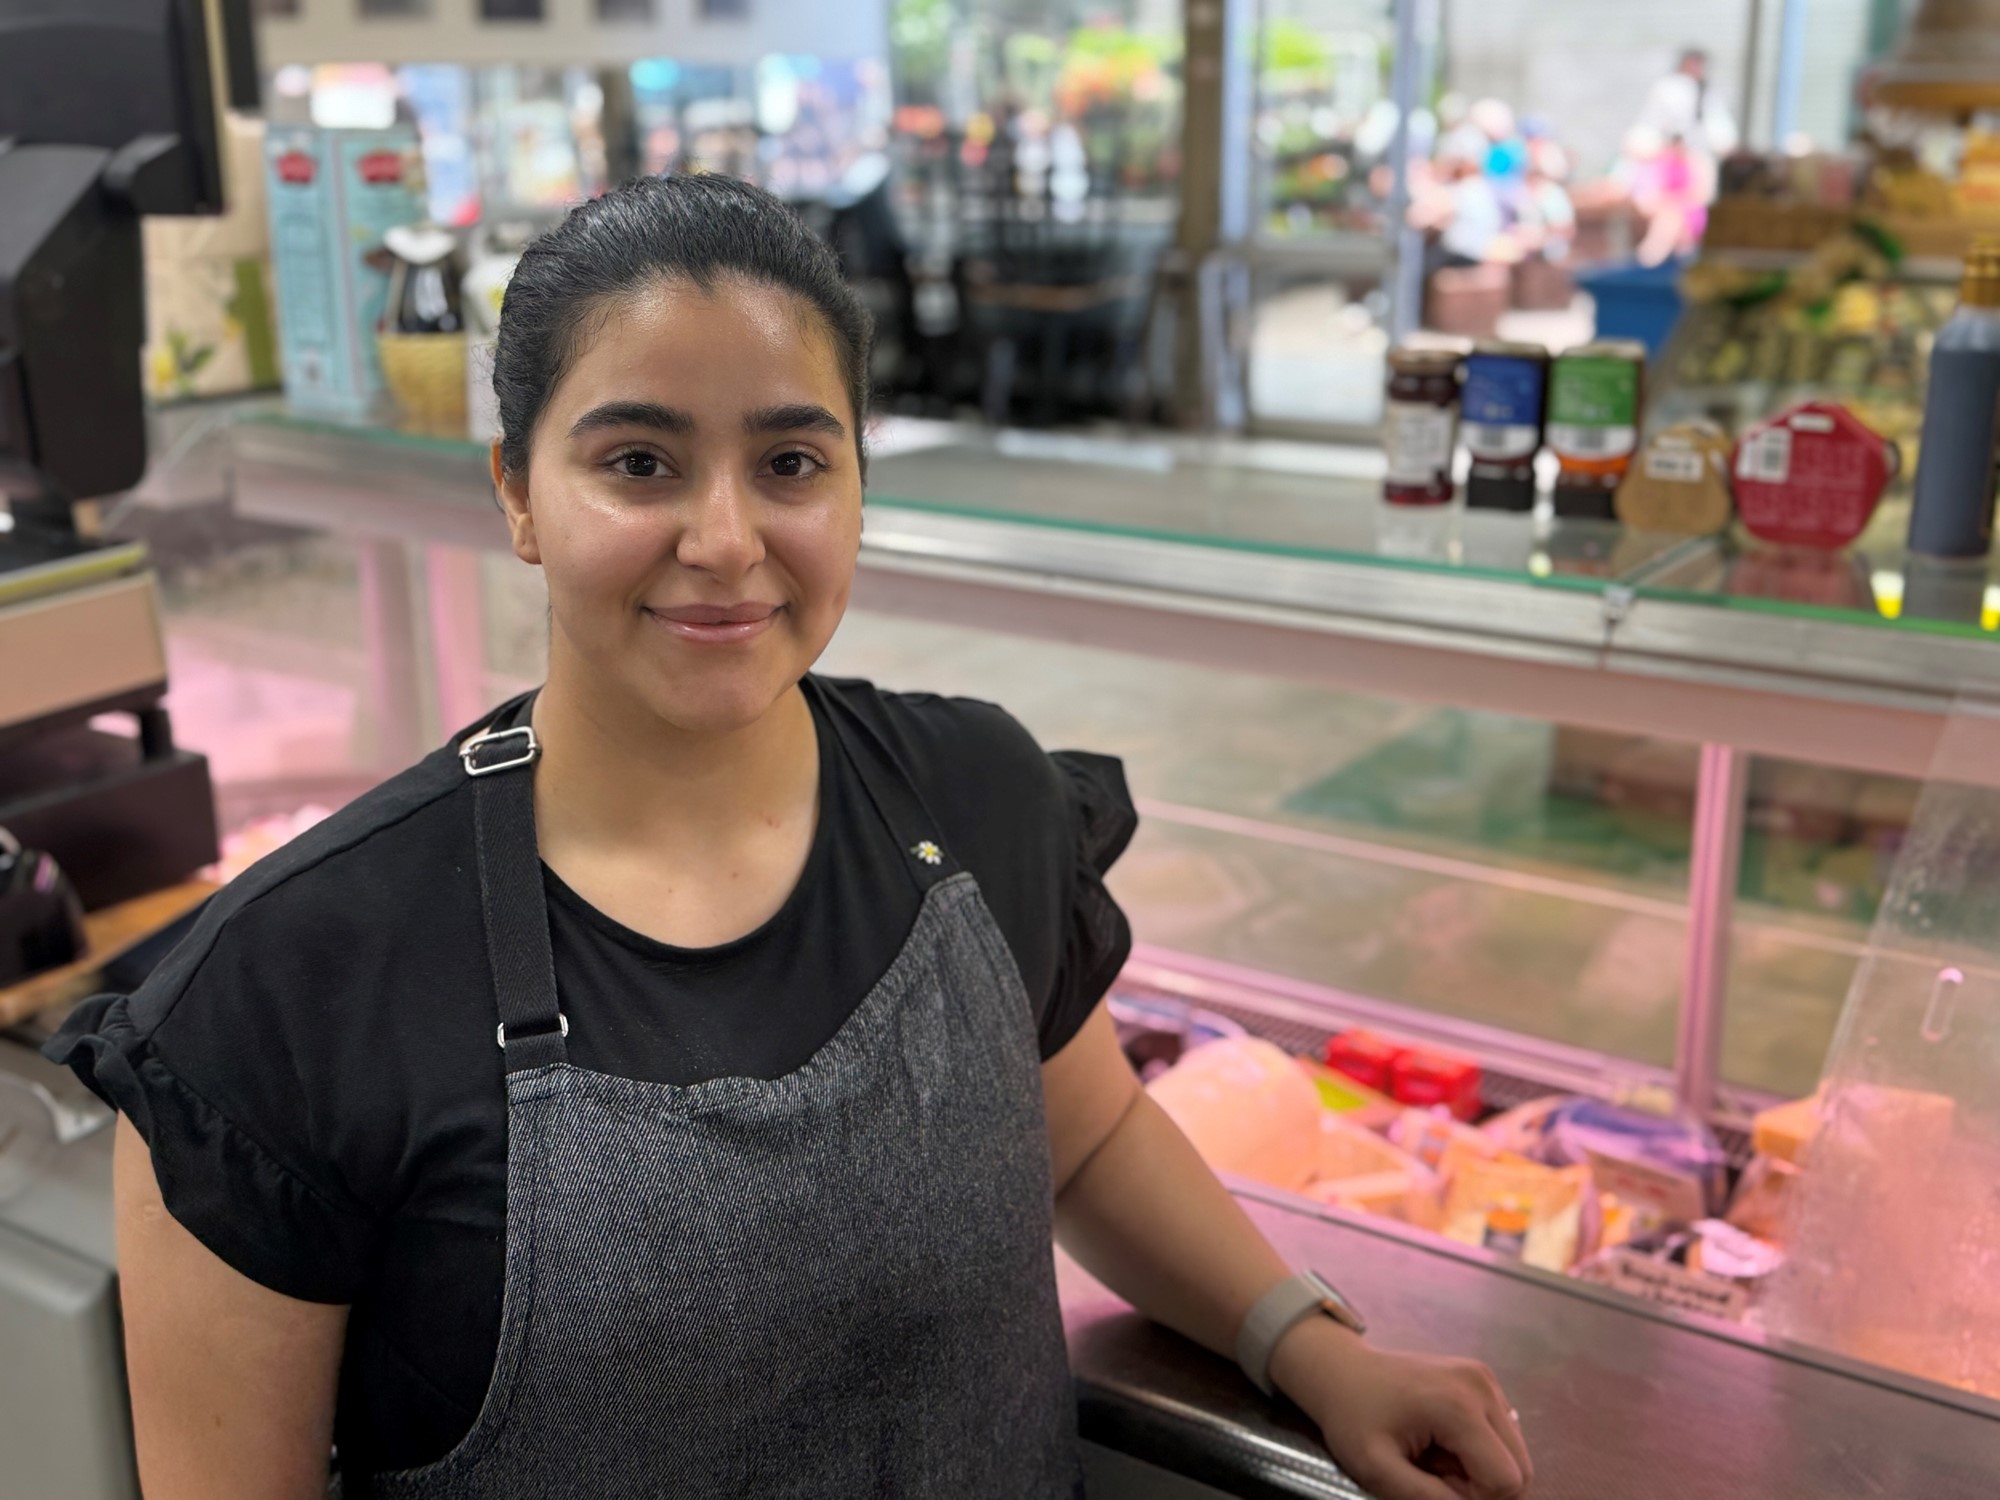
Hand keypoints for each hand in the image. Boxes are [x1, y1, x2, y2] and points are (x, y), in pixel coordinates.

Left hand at [1269, 1317, 1531, 1499]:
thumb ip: (1426, 1498)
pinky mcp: (1482, 1379)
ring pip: (1514, 1453)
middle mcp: (1482, 1386)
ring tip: (1435, 1457)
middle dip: (1482, 1486)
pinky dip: (1481, 1449)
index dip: (1475, 1498)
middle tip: (1435, 1476)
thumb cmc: (1353, 1418)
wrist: (1341, 1371)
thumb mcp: (1377, 1469)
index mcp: (1459, 1406)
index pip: (1506, 1480)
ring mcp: (1485, 1378)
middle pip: (1519, 1468)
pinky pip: (1503, 1434)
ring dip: (1482, 1469)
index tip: (1435, 1487)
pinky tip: (1442, 1440)